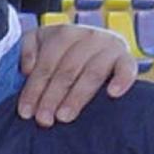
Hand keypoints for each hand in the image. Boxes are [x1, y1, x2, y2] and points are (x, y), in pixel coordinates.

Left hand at [18, 24, 136, 126]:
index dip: (34, 89)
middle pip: (67, 71)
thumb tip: (26, 69)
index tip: (25, 112)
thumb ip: (26, 51)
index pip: (46, 65)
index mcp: (64, 34)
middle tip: (43, 120)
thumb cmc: (62, 50)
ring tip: (64, 117)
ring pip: (92, 73)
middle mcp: (88, 37)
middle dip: (52, 97)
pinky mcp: (127, 57)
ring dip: (77, 96)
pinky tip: (113, 94)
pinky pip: (127, 68)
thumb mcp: (39, 42)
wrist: (97, 44)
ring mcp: (109, 46)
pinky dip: (122, 79)